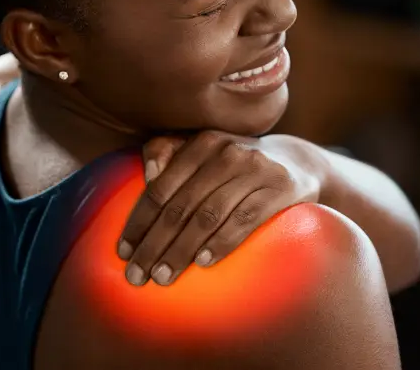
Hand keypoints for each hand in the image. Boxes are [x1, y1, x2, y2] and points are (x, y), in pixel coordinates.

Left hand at [116, 130, 320, 286]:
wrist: (297, 162)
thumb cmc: (235, 163)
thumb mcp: (203, 150)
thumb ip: (167, 151)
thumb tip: (147, 175)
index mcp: (202, 143)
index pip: (161, 187)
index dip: (139, 221)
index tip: (123, 252)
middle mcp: (227, 152)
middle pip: (180, 205)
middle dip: (155, 244)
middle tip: (138, 275)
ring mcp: (256, 169)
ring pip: (209, 216)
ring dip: (182, 250)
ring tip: (164, 276)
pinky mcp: (282, 189)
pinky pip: (245, 220)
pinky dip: (222, 242)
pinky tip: (203, 262)